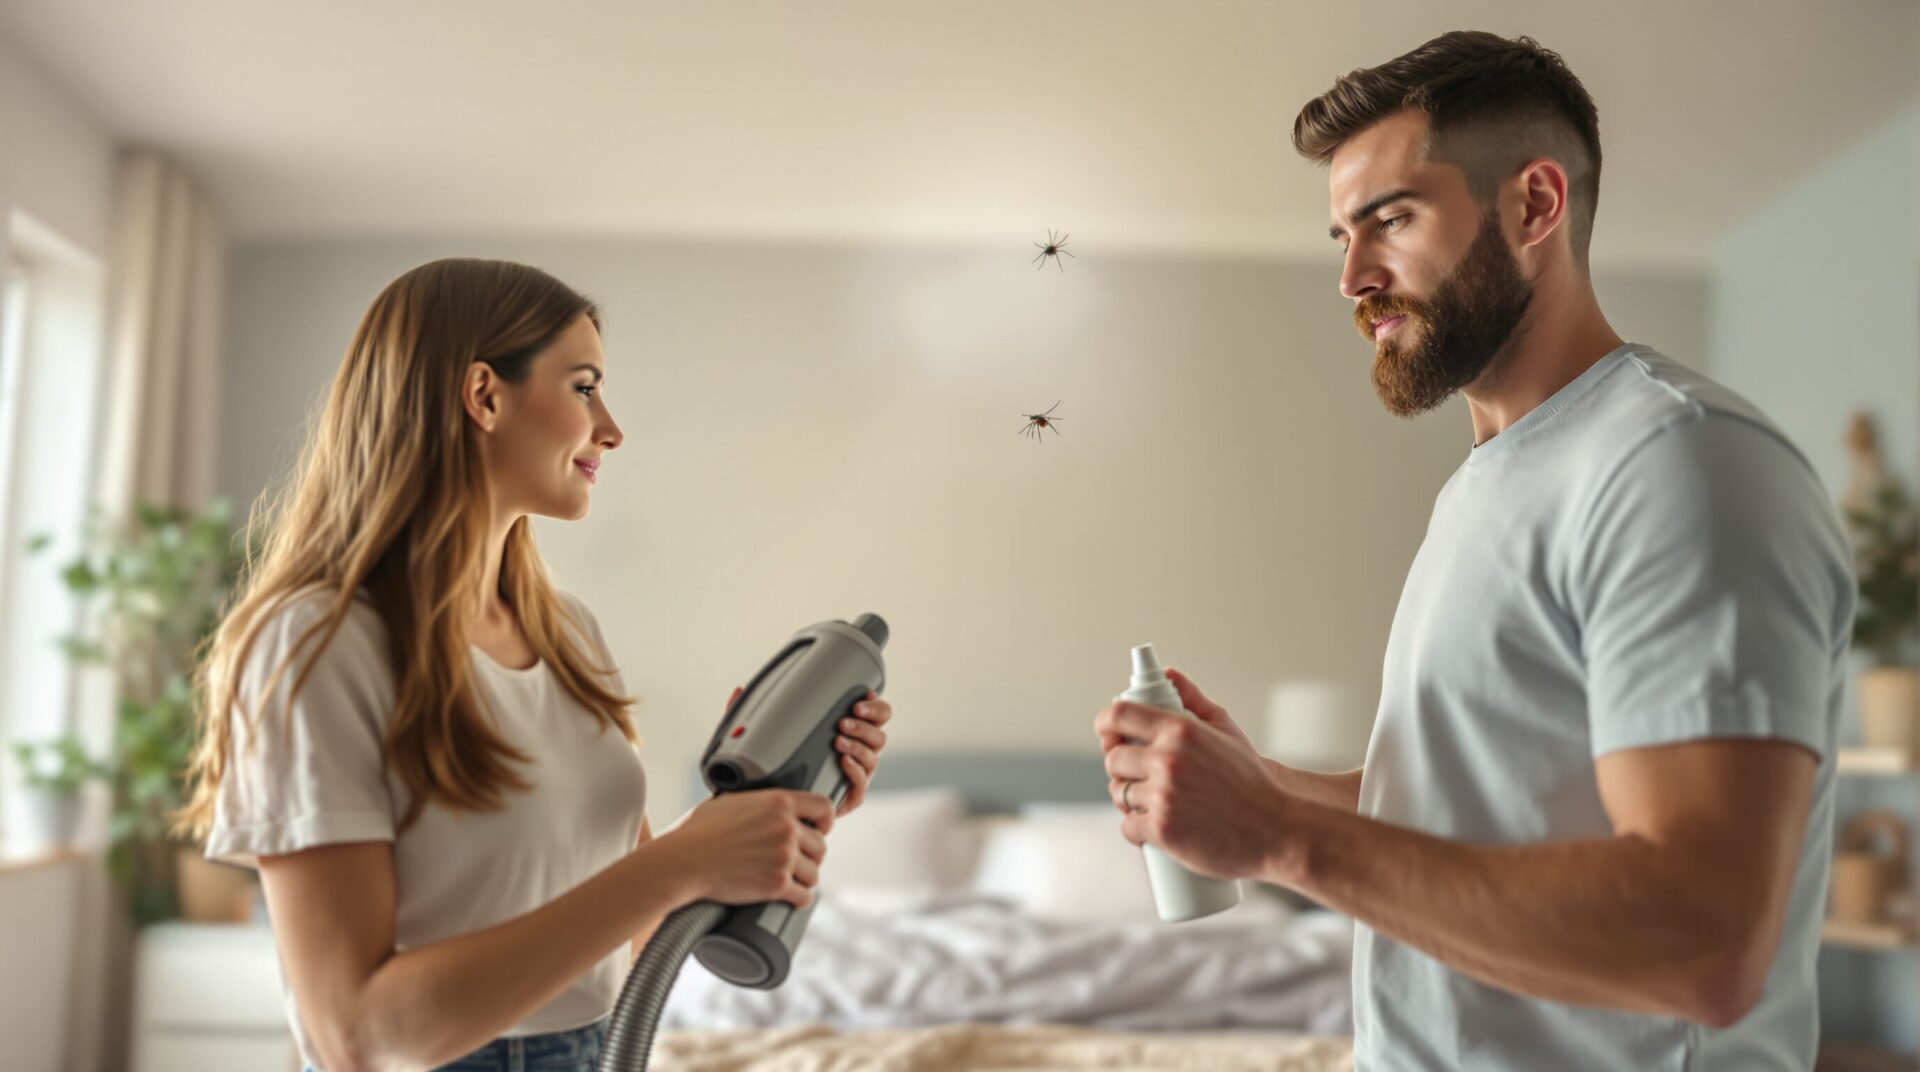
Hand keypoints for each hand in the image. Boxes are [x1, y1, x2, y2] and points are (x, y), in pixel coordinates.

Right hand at [655, 788, 834, 908]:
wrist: (684, 861)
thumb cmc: (699, 832)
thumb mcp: (730, 801)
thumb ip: (755, 802)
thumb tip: (760, 805)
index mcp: (779, 802)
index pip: (824, 807)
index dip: (826, 820)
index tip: (821, 829)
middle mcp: (787, 828)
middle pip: (820, 845)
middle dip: (811, 854)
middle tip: (798, 860)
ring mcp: (784, 857)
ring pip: (814, 873)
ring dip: (806, 879)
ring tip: (794, 881)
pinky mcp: (777, 885)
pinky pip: (803, 896)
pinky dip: (799, 899)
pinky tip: (794, 899)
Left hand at [726, 685, 890, 818]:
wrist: (769, 808)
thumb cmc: (771, 769)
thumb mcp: (762, 739)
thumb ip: (750, 716)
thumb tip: (738, 690)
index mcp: (847, 733)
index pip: (875, 716)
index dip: (875, 705)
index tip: (862, 696)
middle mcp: (856, 753)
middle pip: (879, 734)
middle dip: (866, 723)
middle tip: (847, 718)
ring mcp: (855, 776)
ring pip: (873, 756)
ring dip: (859, 744)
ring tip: (838, 739)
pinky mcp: (849, 799)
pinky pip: (861, 785)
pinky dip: (855, 770)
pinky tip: (843, 761)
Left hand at [1094, 692, 1292, 881]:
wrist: (1275, 829)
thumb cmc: (1251, 781)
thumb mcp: (1227, 731)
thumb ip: (1194, 701)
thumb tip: (1169, 674)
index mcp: (1180, 730)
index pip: (1120, 714)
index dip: (1105, 724)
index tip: (1107, 734)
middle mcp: (1167, 759)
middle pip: (1113, 758)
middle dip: (1120, 769)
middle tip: (1137, 777)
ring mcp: (1163, 795)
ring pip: (1119, 794)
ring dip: (1127, 801)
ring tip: (1147, 803)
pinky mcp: (1162, 829)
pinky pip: (1128, 826)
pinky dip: (1136, 831)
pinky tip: (1148, 829)